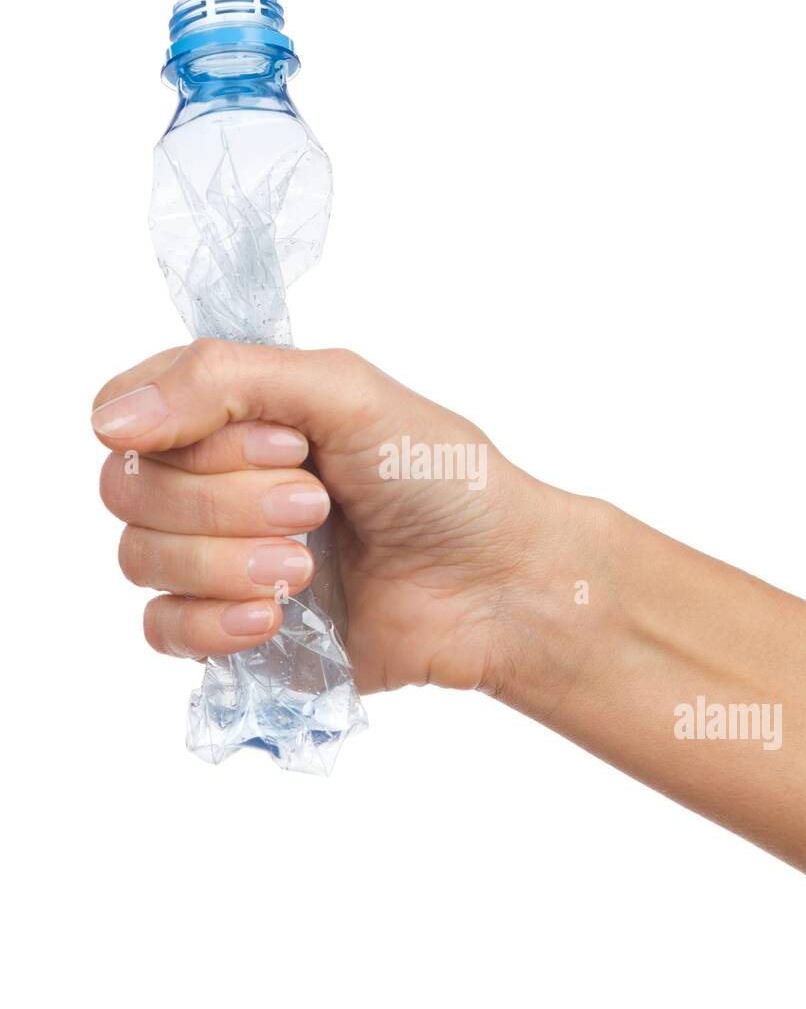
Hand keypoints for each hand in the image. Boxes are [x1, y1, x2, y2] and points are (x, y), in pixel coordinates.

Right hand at [92, 340, 571, 694]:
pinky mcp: (232, 630)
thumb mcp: (345, 391)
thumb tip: (104, 422)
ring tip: (307, 566)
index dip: (183, 431)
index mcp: (234, 414)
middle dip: (224, 501)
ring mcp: (219, 558)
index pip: (131, 412)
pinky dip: (210, 623)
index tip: (285, 444)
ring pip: (139, 559)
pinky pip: (161, 630)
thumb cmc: (439, 477)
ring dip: (226, 561)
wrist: (498, 585)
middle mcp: (214, 481)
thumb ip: (224, 378)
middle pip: (130, 489)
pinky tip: (274, 618)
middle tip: (317, 506)